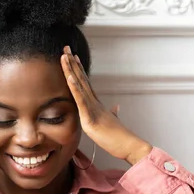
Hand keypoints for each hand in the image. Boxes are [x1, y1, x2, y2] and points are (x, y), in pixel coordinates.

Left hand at [60, 46, 152, 164]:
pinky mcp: (90, 117)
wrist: (129, 145)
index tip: (72, 57)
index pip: (85, 83)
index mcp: (97, 104)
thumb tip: (116, 108)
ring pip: (80, 86)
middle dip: (72, 64)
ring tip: (65, 56)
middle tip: (65, 48)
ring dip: (71, 70)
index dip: (78, 69)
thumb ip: (113, 114)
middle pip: (81, 79)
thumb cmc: (119, 137)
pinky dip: (75, 89)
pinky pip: (81, 101)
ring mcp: (92, 108)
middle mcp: (94, 102)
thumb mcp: (113, 122)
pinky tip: (70, 77)